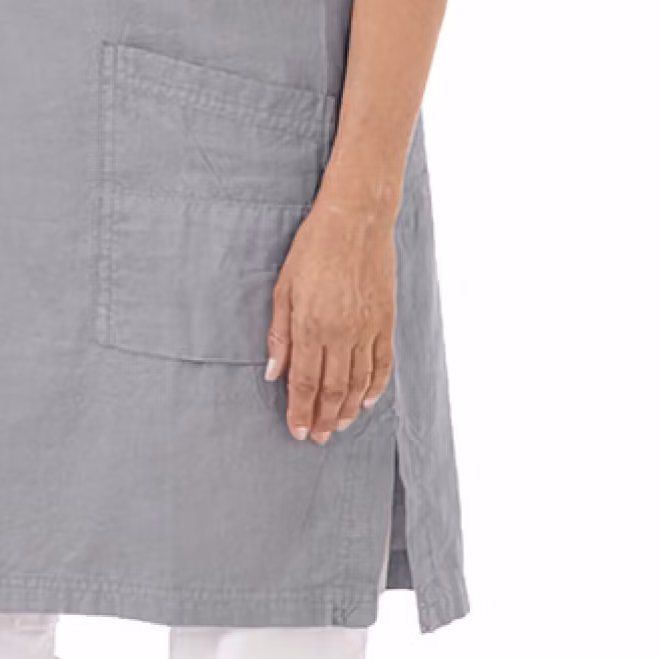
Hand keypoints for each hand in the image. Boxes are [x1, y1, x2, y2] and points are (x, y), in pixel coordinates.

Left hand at [265, 195, 395, 441]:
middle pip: (332, 389)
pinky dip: (376, 387)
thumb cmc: (313, 248)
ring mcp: (367, 328)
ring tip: (339, 427)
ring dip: (348, 410)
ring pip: (359, 383)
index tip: (297, 431)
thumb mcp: (284, 286)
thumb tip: (273, 372)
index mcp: (311, 325)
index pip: (304, 382)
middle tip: (317, 438)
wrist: (355, 220)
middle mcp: (341, 333)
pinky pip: (382, 363)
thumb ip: (279, 333)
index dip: (300, 411)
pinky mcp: (385, 320)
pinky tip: (367, 401)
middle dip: (323, 418)